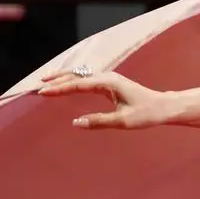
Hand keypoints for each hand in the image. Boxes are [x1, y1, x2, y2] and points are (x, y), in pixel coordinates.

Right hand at [38, 69, 171, 128]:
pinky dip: (72, 80)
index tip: (42, 92)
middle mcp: (107, 77)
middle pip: (76, 76)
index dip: (59, 88)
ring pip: (80, 75)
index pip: (78, 84)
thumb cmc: (146, 114)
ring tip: (44, 82)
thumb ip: (99, 121)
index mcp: (109, 83)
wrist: (163, 106)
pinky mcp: (110, 83)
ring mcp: (109, 79)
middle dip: (56, 80)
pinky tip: (64, 84)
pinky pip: (86, 79)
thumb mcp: (123, 121)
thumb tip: (75, 122)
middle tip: (36, 86)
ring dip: (62, 78)